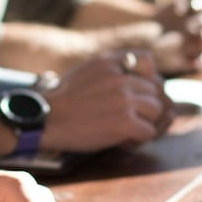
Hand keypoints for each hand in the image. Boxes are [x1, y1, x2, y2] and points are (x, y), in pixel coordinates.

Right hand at [41, 50, 174, 151]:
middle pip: (155, 90)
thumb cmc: (64, 100)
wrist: (44, 120)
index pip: (148, 60)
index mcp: (110, 60)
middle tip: (130, 117)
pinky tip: (121, 140)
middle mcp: (121, 76)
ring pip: (157, 111)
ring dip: (145, 122)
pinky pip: (149, 132)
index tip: (135, 91)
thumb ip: (112, 70)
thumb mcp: (87, 71)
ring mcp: (124, 99)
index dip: (147, 77)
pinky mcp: (125, 122)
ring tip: (125, 129)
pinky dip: (137, 139)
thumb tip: (143, 81)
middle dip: (147, 105)